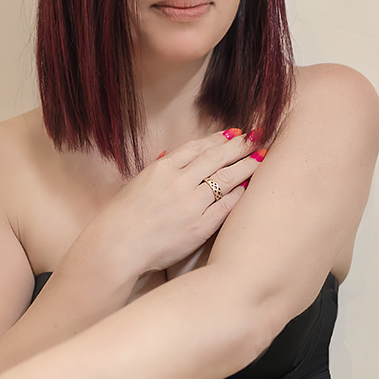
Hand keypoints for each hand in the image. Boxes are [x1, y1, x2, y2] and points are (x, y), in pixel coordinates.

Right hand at [92, 128, 264, 278]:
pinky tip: (249, 186)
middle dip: (240, 145)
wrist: (116, 246)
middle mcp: (179, 182)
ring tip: (262, 157)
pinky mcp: (200, 226)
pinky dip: (239, 193)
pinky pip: (226, 205)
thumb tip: (170, 155)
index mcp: (162, 169)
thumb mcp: (136, 184)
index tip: (235, 133)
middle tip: (258, 137)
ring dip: (246, 165)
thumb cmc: (122, 218)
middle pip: (217, 157)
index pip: (198, 147)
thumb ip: (157, 169)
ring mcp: (191, 204)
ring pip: (226, 177)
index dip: (219, 138)